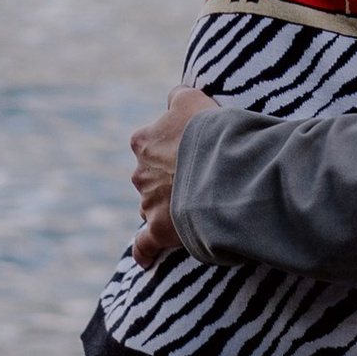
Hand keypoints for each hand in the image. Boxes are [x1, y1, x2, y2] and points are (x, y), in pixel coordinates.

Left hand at [129, 85, 215, 261]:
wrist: (217, 168)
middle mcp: (140, 172)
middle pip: (150, 177)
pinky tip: (145, 260)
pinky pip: (145, 244)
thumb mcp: (193, 98)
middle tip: (199, 178)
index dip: (172, 147)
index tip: (192, 150)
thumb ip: (179, 96)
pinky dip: (145, 251)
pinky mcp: (159, 230)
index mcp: (143, 141)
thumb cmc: (207, 130)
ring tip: (196, 207)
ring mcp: (148, 203)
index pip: (150, 143)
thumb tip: (173, 95)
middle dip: (168, 179)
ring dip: (167, 207)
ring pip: (152, 205)